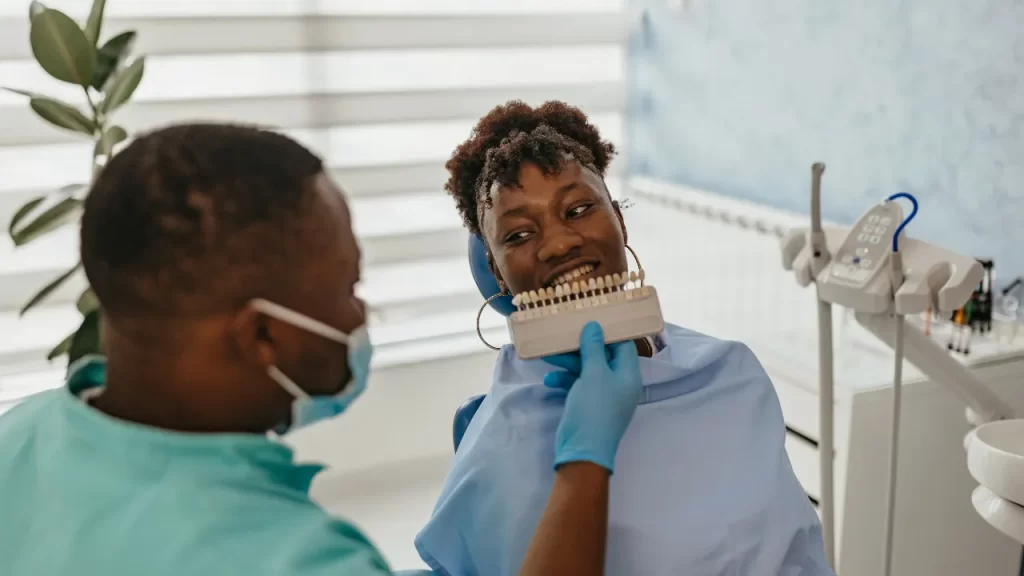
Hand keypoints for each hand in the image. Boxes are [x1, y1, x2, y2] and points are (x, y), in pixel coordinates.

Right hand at [547, 322, 641, 471]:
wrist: (582, 451)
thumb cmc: (594, 409)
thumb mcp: (594, 374)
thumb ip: (594, 348)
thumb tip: (595, 326)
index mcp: (628, 375)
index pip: (623, 346)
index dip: (608, 332)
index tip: (589, 320)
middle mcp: (619, 384)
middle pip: (603, 357)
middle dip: (581, 348)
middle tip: (563, 337)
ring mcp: (604, 396)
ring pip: (587, 370)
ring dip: (569, 363)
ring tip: (549, 357)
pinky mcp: (588, 405)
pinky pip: (578, 386)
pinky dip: (565, 381)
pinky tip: (550, 381)